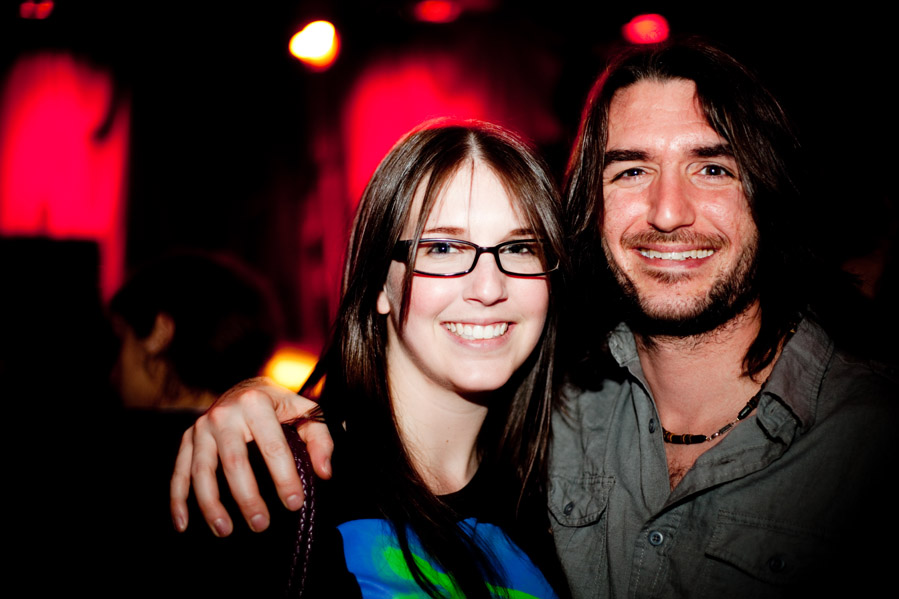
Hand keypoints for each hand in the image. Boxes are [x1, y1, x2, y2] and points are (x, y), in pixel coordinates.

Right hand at [169, 377, 332, 536]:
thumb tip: (323, 472)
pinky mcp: (188, 438)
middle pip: (234, 463)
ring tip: (224, 530)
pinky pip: (179, 471)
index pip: (273, 447)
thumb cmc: (280, 405)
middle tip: (260, 524)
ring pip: (202, 471)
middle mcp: (224, 414)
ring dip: (210, 505)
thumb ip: (320, 440)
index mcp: (257, 404)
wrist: (247, 387)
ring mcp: (202, 426)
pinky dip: (177, 499)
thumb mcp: (306, 413)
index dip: (284, 478)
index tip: (294, 504)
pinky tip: (183, 524)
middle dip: (247, 498)